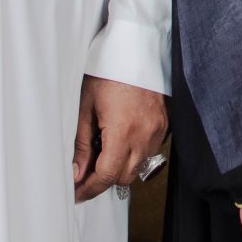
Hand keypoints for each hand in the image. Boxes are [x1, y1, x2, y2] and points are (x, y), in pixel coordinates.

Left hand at [72, 75, 170, 202]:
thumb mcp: (86, 107)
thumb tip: (77, 173)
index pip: (106, 176)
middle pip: (123, 178)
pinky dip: (134, 153)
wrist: (136, 48)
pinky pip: (149, 151)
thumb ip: (83, 145)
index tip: (77, 193)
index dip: (89, 189)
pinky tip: (120, 140)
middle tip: (84, 173)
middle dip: (103, 180)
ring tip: (103, 152)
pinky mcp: (165, 124)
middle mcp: (145, 135)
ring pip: (138, 167)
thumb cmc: (108, 71)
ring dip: (120, 167)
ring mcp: (158, 130)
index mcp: (123, 131)